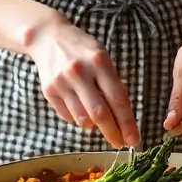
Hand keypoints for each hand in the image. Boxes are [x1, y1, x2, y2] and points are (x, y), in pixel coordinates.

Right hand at [28, 16, 139, 147]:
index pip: (117, 99)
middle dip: (113, 133)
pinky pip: (68, 116)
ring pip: (82, 119)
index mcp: (99, 62)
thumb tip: (121, 117)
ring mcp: (62, 82)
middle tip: (121, 143)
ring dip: (94, 126)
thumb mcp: (101, 57)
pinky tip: (80, 108)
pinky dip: (78, 119)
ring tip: (99, 120)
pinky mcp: (48, 91)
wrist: (47, 37)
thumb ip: (111, 83)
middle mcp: (79, 73)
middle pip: (100, 114)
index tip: (134, 139)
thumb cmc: (81, 49)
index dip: (127, 123)